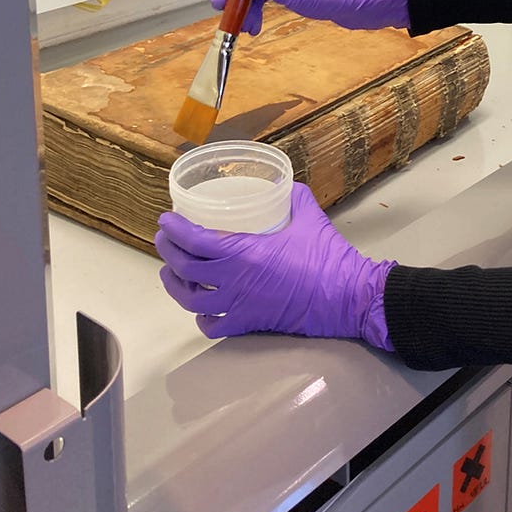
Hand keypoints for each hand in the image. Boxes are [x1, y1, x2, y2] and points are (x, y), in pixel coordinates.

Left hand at [155, 182, 396, 346]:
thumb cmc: (328, 256)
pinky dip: (201, 318)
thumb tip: (281, 185)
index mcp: (245, 252)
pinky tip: (201, 308)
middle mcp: (235, 281)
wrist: (347, 296)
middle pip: (186, 269)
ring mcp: (240, 306)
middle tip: (164, 239)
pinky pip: (214, 327)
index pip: (196, 241)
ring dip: (176, 286)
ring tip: (170, 273)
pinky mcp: (250, 324)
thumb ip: (292, 196)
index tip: (165, 219)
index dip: (175, 229)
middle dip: (169, 252)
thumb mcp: (310, 215)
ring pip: (192, 301)